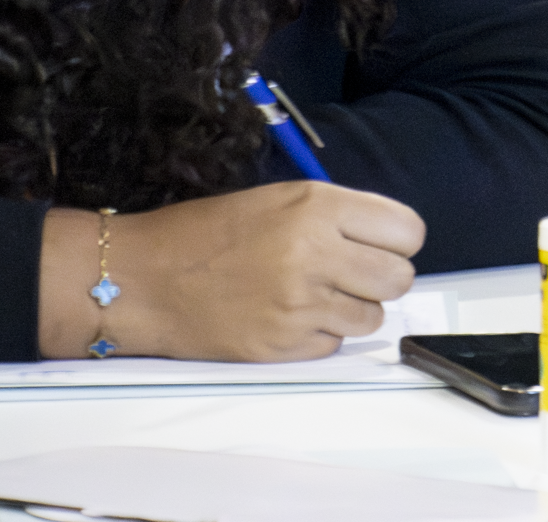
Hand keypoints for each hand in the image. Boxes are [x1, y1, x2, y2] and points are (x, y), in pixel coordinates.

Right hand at [39, 182, 423, 361]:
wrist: (140, 278)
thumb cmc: (206, 233)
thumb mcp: (279, 199)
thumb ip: (338, 215)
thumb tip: (388, 239)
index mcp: (318, 207)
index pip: (408, 231)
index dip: (399, 239)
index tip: (382, 243)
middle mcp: (316, 254)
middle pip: (399, 278)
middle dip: (382, 276)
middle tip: (353, 272)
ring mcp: (300, 305)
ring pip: (373, 317)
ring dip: (353, 308)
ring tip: (315, 294)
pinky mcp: (282, 346)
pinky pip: (334, 345)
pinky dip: (320, 335)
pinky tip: (289, 316)